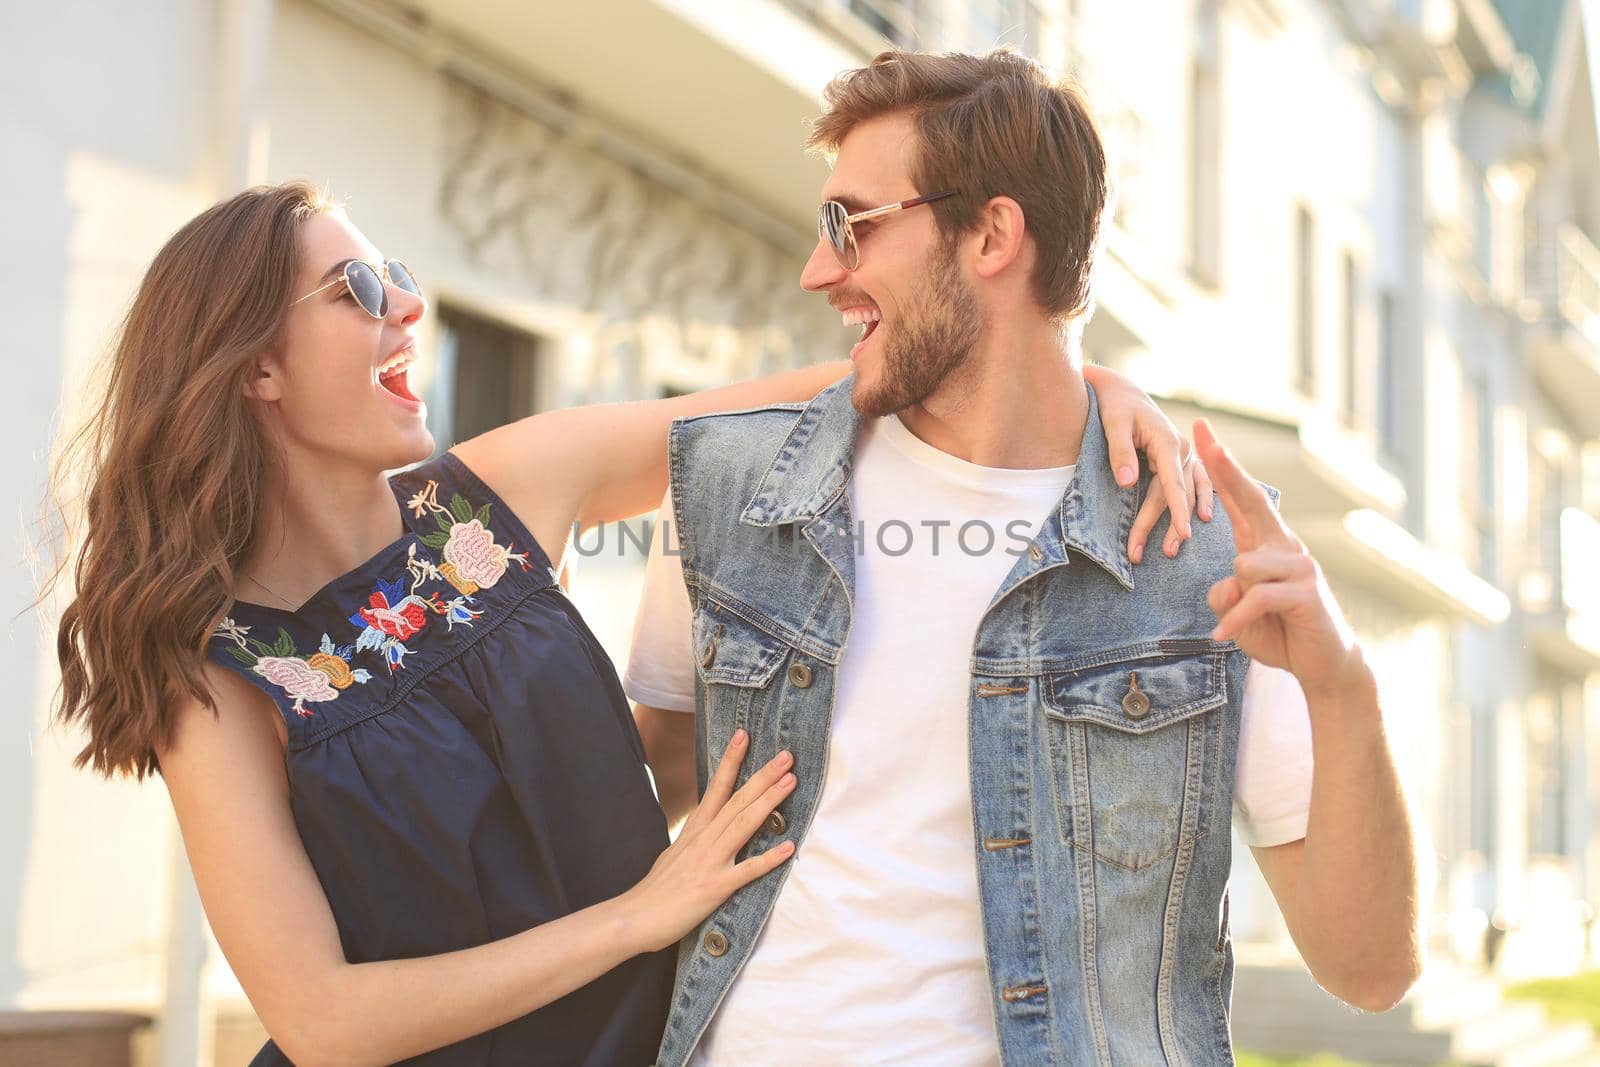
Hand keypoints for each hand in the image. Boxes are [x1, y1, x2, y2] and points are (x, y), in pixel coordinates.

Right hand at [619, 729, 796, 952]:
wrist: (632, 918)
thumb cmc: (656, 890)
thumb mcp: (676, 853)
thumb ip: (697, 838)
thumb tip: (711, 827)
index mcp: (695, 830)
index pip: (716, 788)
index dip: (731, 761)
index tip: (744, 735)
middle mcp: (704, 840)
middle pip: (737, 800)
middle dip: (762, 776)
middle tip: (786, 755)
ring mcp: (709, 861)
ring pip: (743, 824)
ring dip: (769, 801)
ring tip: (791, 781)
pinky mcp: (714, 887)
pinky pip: (746, 871)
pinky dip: (768, 859)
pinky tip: (789, 847)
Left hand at [1089, 365, 1213, 562]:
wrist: (1121, 391)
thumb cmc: (1114, 405)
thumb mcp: (1113, 423)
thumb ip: (1120, 452)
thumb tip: (1127, 482)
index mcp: (1167, 442)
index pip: (1173, 483)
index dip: (1178, 510)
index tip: (1183, 533)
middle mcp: (1180, 450)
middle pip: (1173, 495)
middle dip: (1164, 526)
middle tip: (1148, 553)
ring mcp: (1182, 455)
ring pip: (1185, 493)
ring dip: (1179, 521)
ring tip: (1171, 550)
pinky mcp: (1178, 459)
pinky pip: (1193, 484)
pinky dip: (1198, 501)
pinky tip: (1203, 519)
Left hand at [1195, 419, 1364, 696]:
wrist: (1323, 664)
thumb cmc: (1278, 631)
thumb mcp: (1237, 610)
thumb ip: (1224, 593)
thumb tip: (1228, 583)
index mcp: (1266, 545)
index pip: (1241, 499)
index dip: (1221, 467)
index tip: (1201, 434)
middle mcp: (1286, 546)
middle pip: (1253, 501)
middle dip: (1226, 470)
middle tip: (1204, 441)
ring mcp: (1300, 566)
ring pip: (1243, 566)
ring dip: (1232, 600)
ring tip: (1240, 622)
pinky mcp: (1306, 592)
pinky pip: (1254, 598)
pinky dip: (1235, 621)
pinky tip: (1224, 637)